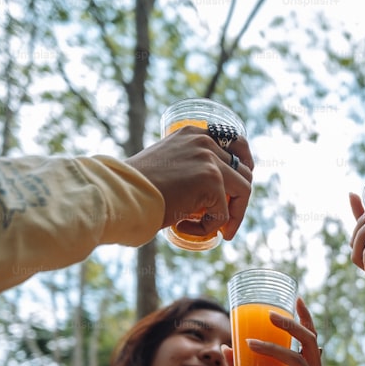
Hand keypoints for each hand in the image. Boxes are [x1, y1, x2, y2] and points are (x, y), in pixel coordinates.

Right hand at [125, 126, 253, 241]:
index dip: (245, 166)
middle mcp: (205, 142)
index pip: (236, 144)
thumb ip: (189, 168)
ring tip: (211, 231)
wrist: (119, 194)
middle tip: (227, 224)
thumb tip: (211, 193)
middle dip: (240, 201)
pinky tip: (182, 227)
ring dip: (231, 217)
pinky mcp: (211, 181)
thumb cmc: (134, 188)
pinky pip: (222, 214)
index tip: (241, 188)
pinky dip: (207, 228)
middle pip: (244, 171)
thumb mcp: (167, 166)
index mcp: (193, 134)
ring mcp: (210, 160)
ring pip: (243, 191)